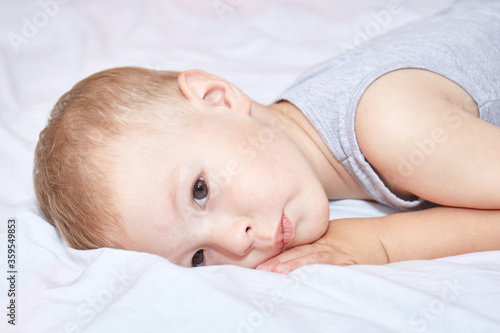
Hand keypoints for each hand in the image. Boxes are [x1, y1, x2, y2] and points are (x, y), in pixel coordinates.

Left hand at [256, 218, 388, 273]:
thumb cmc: (355, 235)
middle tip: (260, 268)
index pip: (293, 244)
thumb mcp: (330, 233)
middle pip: (297, 252)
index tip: (257, 259)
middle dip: (278, 261)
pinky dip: (316, 273)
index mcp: (318, 237)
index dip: (275, 252)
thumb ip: (310, 241)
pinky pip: (330, 268)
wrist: (382, 238)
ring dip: (292, 266)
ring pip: (310, 259)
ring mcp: (336, 255)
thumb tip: (286, 248)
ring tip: (275, 272)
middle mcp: (325, 245)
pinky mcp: (348, 265)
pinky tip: (304, 279)